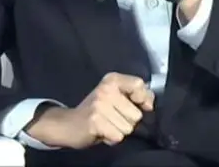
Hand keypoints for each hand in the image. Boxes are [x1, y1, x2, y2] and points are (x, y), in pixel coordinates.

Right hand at [28, 72, 154, 148]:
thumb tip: (149, 104)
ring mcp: (100, 105)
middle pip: (136, 114)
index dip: (144, 98)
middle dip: (128, 121)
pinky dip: (112, 138)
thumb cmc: (97, 111)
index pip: (139, 84)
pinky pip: (118, 136)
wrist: (68, 123)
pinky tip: (102, 132)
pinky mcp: (95, 121)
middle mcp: (106, 89)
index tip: (139, 105)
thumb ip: (134, 95)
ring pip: (128, 127)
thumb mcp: (115, 96)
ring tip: (107, 125)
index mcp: (112, 80)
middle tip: (113, 118)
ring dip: (120, 131)